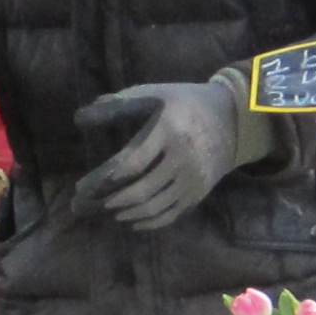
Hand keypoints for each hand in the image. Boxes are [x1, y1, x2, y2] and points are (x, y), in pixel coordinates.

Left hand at [73, 80, 252, 230]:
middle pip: (143, 190)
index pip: (133, 162)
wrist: (233, 117)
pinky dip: (150, 222)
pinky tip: (133, 220)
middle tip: (91, 204)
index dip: (106, 178)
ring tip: (110, 212)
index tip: (83, 186)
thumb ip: (121, 102)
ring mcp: (194, 178)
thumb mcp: (157, 93)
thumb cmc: (186, 103)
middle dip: (113, 201)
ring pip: (156, 206)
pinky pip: (172, 214)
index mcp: (169, 130)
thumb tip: (82, 116)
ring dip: (128, 214)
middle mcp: (183, 157)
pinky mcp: (199, 192)